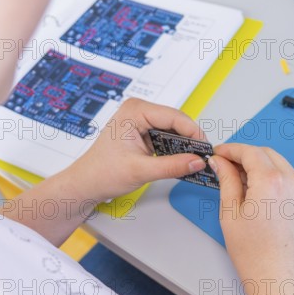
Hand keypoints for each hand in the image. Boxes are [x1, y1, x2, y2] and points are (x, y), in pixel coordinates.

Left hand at [70, 98, 205, 201]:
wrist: (87, 183)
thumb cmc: (102, 172)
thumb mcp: (141, 171)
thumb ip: (172, 166)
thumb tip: (197, 162)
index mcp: (135, 111)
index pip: (174, 117)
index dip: (193, 133)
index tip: (206, 149)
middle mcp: (138, 111)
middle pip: (176, 121)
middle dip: (190, 139)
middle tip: (202, 157)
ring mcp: (140, 121)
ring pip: (172, 129)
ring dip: (183, 145)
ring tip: (194, 160)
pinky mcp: (142, 132)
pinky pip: (165, 136)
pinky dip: (174, 148)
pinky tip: (181, 160)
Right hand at [209, 143, 293, 282]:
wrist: (278, 277)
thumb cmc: (254, 253)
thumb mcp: (230, 212)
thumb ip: (226, 181)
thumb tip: (220, 162)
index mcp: (271, 180)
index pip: (248, 151)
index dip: (229, 149)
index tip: (217, 154)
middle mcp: (291, 179)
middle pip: (264, 153)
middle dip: (243, 154)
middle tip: (222, 165)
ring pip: (276, 162)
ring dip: (256, 163)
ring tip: (235, 178)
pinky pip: (285, 175)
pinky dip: (268, 173)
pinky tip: (252, 187)